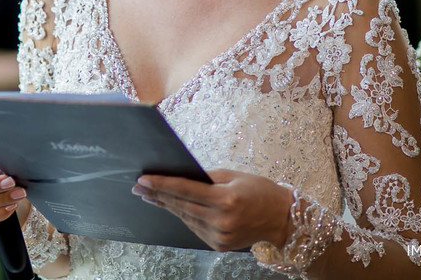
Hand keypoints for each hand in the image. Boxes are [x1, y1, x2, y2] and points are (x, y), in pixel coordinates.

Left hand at [132, 168, 291, 251]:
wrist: (281, 219)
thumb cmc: (258, 191)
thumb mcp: (233, 176)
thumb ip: (205, 177)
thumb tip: (179, 175)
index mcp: (225, 200)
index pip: (185, 190)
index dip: (162, 185)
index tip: (143, 179)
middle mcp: (221, 220)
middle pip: (181, 205)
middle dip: (157, 195)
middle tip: (139, 187)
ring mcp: (219, 236)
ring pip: (185, 218)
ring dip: (167, 206)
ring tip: (150, 196)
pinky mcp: (218, 245)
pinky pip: (194, 227)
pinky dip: (184, 216)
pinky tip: (173, 207)